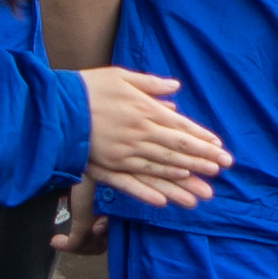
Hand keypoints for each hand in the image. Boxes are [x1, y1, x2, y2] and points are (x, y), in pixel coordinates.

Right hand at [81, 68, 230, 207]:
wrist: (54, 107)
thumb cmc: (87, 88)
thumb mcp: (121, 76)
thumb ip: (150, 84)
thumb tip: (176, 89)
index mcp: (144, 111)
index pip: (181, 128)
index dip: (201, 139)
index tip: (219, 148)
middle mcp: (138, 134)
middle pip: (176, 150)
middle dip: (202, 160)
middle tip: (222, 169)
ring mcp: (123, 154)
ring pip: (160, 170)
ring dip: (184, 181)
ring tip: (204, 191)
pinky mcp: (107, 168)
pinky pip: (131, 183)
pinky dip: (148, 192)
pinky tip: (165, 201)